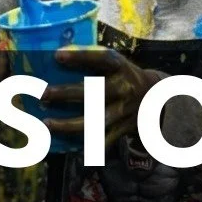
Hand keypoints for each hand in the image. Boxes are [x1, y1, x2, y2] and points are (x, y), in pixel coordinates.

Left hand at [41, 46, 164, 143]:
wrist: (158, 98)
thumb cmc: (124, 76)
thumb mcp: (117, 63)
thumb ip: (94, 60)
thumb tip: (57, 55)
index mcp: (121, 67)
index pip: (101, 58)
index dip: (80, 57)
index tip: (57, 55)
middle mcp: (124, 88)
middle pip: (93, 92)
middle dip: (66, 94)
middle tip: (43, 94)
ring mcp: (124, 111)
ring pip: (95, 122)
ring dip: (68, 125)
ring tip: (47, 124)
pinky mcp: (124, 129)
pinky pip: (103, 141)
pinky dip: (85, 146)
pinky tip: (65, 146)